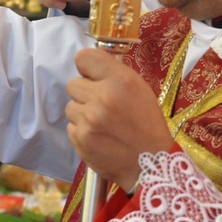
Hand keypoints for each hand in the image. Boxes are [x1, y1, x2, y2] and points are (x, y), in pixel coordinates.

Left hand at [65, 48, 173, 190]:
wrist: (151, 164)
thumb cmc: (146, 123)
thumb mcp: (139, 88)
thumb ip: (113, 73)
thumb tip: (87, 65)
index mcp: (120, 80)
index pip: (83, 58)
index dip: (87, 68)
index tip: (94, 77)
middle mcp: (102, 97)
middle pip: (72, 83)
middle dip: (84, 93)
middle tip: (102, 105)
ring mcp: (88, 119)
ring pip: (70, 106)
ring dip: (82, 113)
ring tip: (103, 124)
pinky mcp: (80, 138)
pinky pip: (71, 126)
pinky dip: (82, 131)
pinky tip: (99, 137)